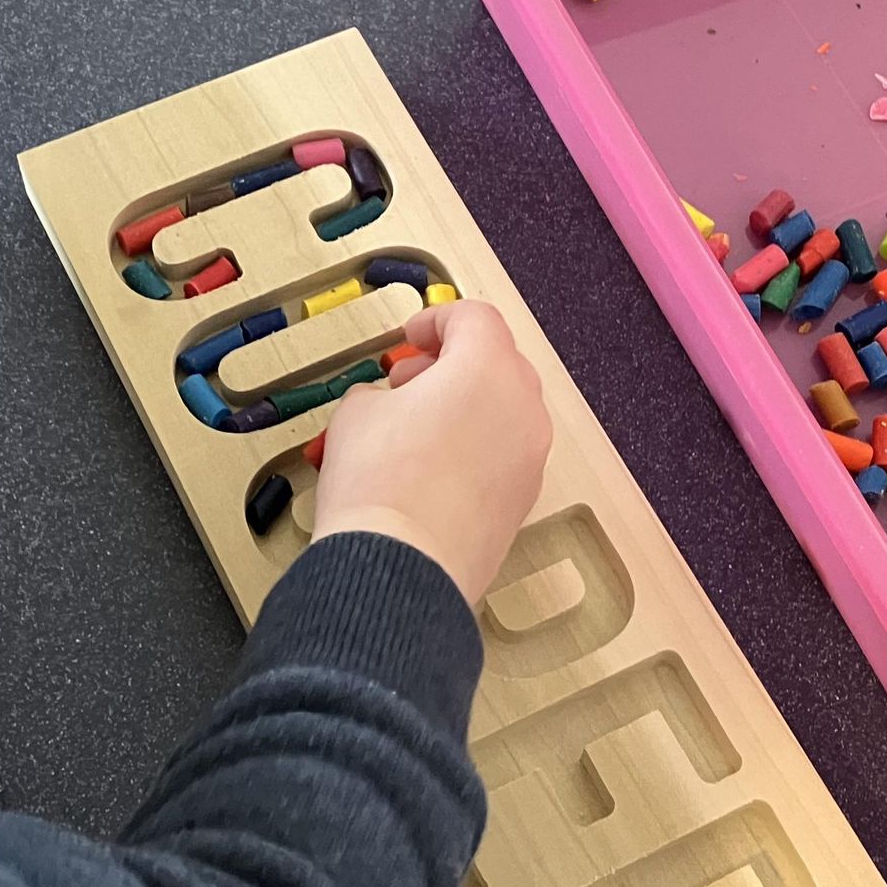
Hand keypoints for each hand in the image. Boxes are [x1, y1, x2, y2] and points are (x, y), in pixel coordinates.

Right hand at [314, 301, 551, 606]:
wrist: (400, 569)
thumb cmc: (379, 486)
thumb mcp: (355, 413)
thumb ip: (380, 392)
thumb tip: (385, 404)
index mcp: (487, 368)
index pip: (474, 318)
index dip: (436, 319)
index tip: (411, 336)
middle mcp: (523, 407)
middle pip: (496, 362)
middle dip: (450, 364)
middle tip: (407, 381)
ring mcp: (531, 457)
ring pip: (504, 410)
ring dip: (465, 407)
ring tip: (413, 430)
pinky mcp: (525, 499)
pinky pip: (505, 454)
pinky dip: (475, 448)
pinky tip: (430, 470)